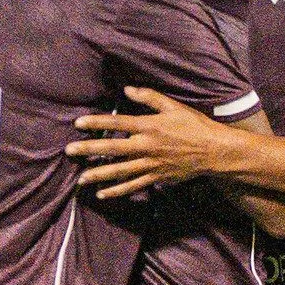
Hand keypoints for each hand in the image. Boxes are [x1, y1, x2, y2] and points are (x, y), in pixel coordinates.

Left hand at [66, 86, 232, 199]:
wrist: (214, 151)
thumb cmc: (194, 126)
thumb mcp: (173, 106)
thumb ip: (149, 98)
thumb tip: (127, 90)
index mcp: (149, 126)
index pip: (117, 123)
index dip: (97, 122)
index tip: (78, 123)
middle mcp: (146, 146)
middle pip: (112, 149)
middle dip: (89, 150)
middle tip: (70, 151)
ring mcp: (151, 164)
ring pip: (120, 171)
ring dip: (98, 174)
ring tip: (80, 178)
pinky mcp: (156, 178)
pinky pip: (134, 186)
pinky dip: (117, 191)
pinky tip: (102, 193)